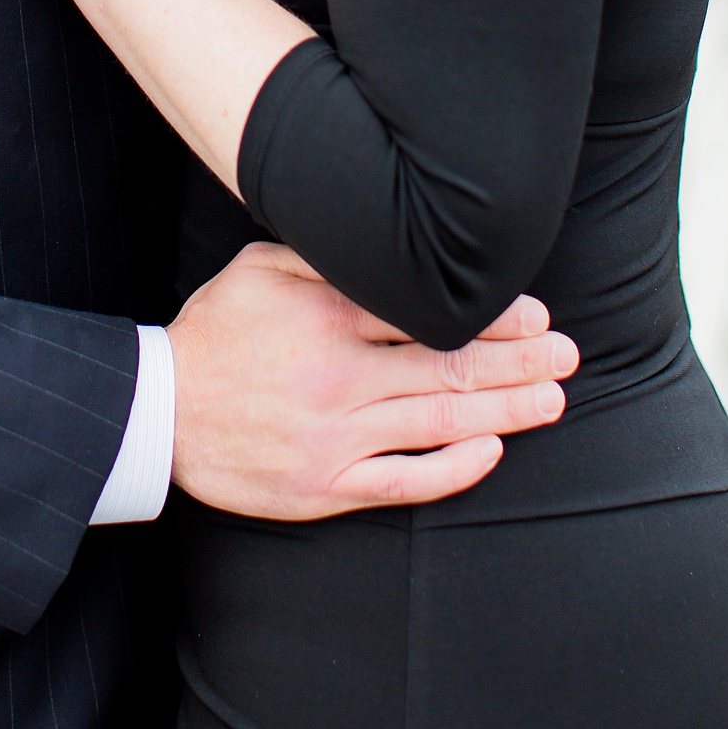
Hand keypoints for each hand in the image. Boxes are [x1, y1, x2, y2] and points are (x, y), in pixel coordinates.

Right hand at [168, 242, 577, 515]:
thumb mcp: (260, 268)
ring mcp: (333, 439)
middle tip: (567, 356)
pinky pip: (405, 483)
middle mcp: (337, 379)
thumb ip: (326, 257)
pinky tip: (491, 451)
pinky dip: (453, 468)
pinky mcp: (325, 488)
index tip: (536, 316)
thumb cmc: (218, 331)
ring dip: (506, 411)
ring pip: (439, 424)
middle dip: (519, 363)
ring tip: (552, 400)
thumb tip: (390, 240)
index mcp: (325, 319)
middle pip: (449, 370)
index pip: (428, 314)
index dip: (492, 317)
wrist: (159, 413)